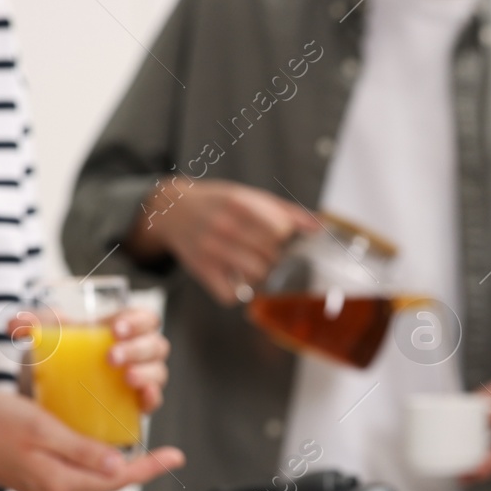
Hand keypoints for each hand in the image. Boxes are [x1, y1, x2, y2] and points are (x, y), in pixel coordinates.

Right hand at [0, 391, 184, 490]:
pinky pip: (74, 475)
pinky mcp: (34, 479)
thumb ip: (81, 451)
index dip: (149, 469)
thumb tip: (120, 468)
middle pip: (108, 485)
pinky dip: (94, 464)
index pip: (117, 481)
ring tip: (143, 454)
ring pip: (92, 482)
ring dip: (117, 469)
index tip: (175, 457)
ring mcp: (42, 488)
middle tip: (166, 455)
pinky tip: (102, 451)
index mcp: (58, 482)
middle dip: (139, 471)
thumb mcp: (41, 428)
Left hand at [13, 307, 169, 411]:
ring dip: (147, 372)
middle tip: (111, 357)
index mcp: (122, 330)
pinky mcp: (135, 405)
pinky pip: (153, 400)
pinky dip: (152, 397)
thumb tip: (15, 326)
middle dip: (138, 349)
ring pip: (158, 372)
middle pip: (156, 345)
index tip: (115, 329)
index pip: (145, 318)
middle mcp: (136, 353)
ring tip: (126, 378)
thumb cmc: (53, 357)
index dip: (138, 321)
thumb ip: (29, 324)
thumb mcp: (42, 337)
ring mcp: (139, 379)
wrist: (47, 393)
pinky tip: (143, 396)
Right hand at [126, 179, 317, 304]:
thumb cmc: (216, 203)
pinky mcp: (202, 271)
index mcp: (238, 203)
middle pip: (272, 254)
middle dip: (275, 255)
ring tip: (255, 264)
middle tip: (265, 251)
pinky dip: (239, 292)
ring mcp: (211, 250)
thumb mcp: (249, 195)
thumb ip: (286, 211)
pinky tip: (237, 279)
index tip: (279, 236)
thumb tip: (318, 228)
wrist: (171, 210)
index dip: (285, 236)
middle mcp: (224, 226)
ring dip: (262, 274)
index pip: (281, 230)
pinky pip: (232, 295)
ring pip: (257, 275)